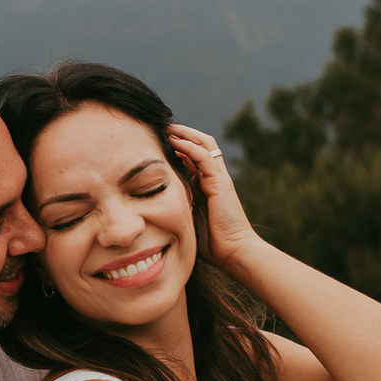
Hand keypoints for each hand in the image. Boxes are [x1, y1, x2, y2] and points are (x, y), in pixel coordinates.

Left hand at [167, 124, 261, 271]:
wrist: (232, 253)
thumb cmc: (209, 244)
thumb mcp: (185, 220)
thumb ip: (173, 208)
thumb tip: (147, 208)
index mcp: (204, 186)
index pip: (190, 157)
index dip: (175, 147)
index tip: (154, 141)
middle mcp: (212, 178)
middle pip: (199, 145)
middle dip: (180, 134)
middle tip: (160, 128)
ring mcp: (218, 178)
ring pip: (204, 145)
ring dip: (185, 134)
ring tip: (166, 127)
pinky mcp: (221, 182)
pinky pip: (205, 157)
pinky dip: (189, 146)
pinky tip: (174, 141)